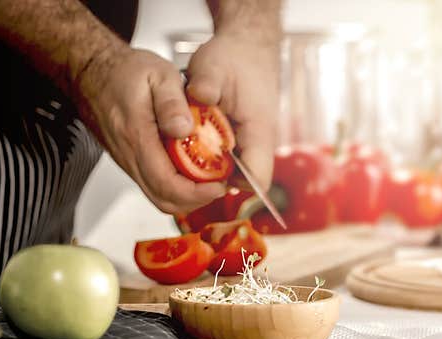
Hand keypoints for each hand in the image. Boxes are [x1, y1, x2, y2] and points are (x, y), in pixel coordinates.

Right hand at [74, 44, 226, 213]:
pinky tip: (192, 170)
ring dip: (187, 195)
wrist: (90, 69)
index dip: (198, 192)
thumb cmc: (123, 70)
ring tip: (210, 179)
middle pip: (164, 200)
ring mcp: (128, 161)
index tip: (219, 184)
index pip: (168, 184)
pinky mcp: (129, 161)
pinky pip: (153, 185)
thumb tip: (185, 130)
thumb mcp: (157, 74)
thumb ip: (172, 102)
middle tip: (219, 184)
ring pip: (158, 196)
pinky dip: (176, 187)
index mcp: (137, 136)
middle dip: (196, 199)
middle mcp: (129, 156)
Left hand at [185, 31, 278, 190]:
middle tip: (182, 168)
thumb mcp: (213, 65)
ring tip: (183, 155)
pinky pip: (226, 164)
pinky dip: (207, 160)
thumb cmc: (234, 58)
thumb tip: (199, 96)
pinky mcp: (240, 144)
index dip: (231, 185)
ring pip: (233, 175)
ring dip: (208, 172)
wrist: (248, 49)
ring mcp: (250, 147)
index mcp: (259, 133)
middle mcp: (259, 146)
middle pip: (242, 183)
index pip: (257, 179)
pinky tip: (189, 146)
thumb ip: (206, 83)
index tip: (203, 177)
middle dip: (212, 183)